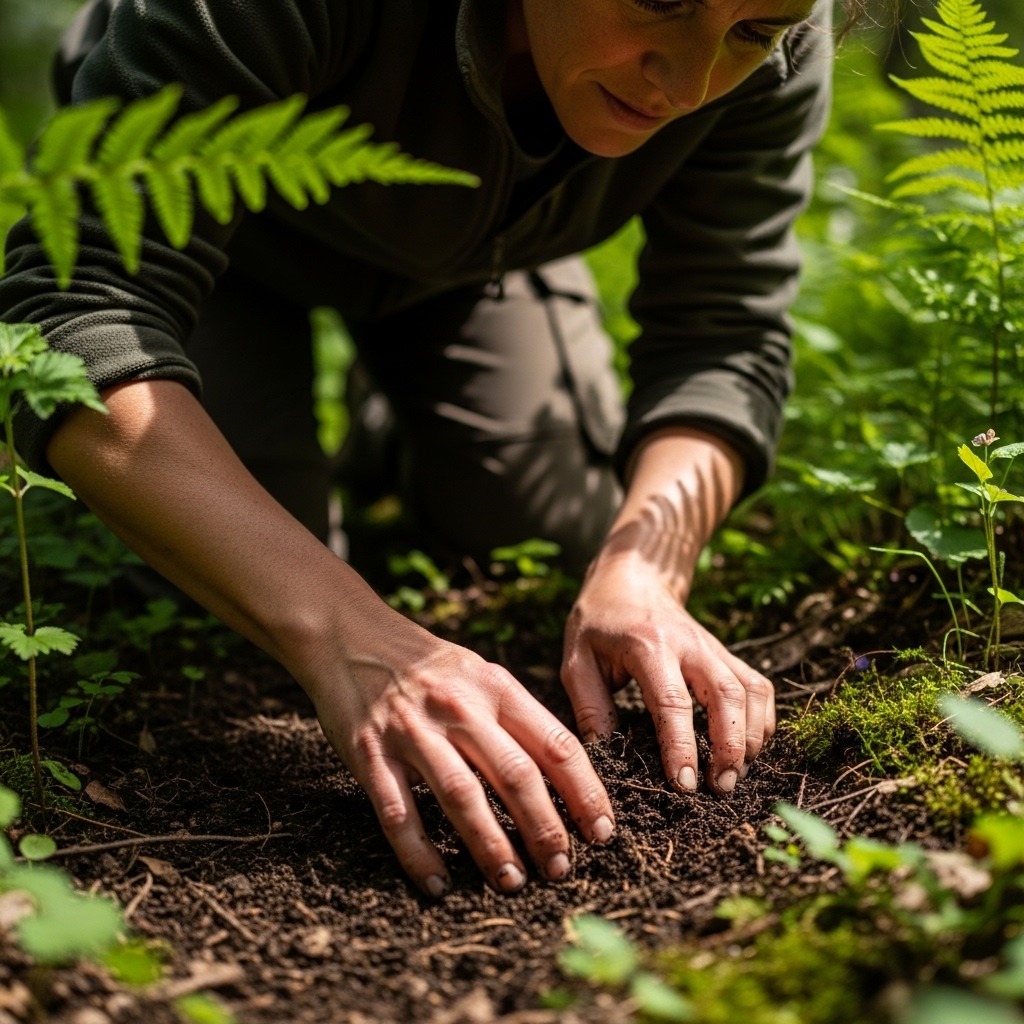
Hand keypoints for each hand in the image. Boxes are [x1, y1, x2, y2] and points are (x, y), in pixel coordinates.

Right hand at [303, 595, 615, 897]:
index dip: (584, 792)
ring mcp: (413, 731)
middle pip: (515, 775)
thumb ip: (516, 717)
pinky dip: (419, 854)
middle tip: (560, 869)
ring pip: (462, 797)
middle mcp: (459, 708)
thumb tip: (565, 777)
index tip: (601, 832)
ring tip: (512, 882)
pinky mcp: (370, 753)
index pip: (555, 744)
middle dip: (545, 829)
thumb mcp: (480, 674)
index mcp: (495, 687)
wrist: (351, 636)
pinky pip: (399, 813)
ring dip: (491, 847)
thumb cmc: (428, 665)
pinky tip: (438, 885)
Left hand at [560, 556, 774, 793]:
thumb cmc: (599, 622)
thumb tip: (606, 754)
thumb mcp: (577, 658)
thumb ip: (590, 706)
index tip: (683, 784)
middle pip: (727, 697)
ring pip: (751, 692)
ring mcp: (714, 648)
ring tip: (735, 776)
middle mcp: (690, 645)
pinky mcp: (727, 654)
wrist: (633, 577)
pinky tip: (749, 749)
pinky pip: (758, 686)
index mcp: (648, 646)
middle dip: (730, 747)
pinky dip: (763, 720)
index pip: (672, 702)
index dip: (681, 746)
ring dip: (751, 737)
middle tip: (720, 789)